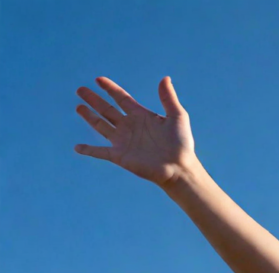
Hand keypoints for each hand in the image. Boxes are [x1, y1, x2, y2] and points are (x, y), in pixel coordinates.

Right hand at [74, 76, 197, 188]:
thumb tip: (165, 78)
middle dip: (94, 100)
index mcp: (141, 115)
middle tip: (80, 90)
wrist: (179, 168)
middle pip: (107, 110)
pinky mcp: (120, 156)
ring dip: (89, 117)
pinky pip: (100, 152)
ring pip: (101, 126)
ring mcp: (123, 141)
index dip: (110, 89)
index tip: (98, 79)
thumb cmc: (181, 143)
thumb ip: (169, 98)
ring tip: (78, 107)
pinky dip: (88, 150)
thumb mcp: (177, 117)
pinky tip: (77, 147)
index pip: (122, 98)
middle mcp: (130, 127)